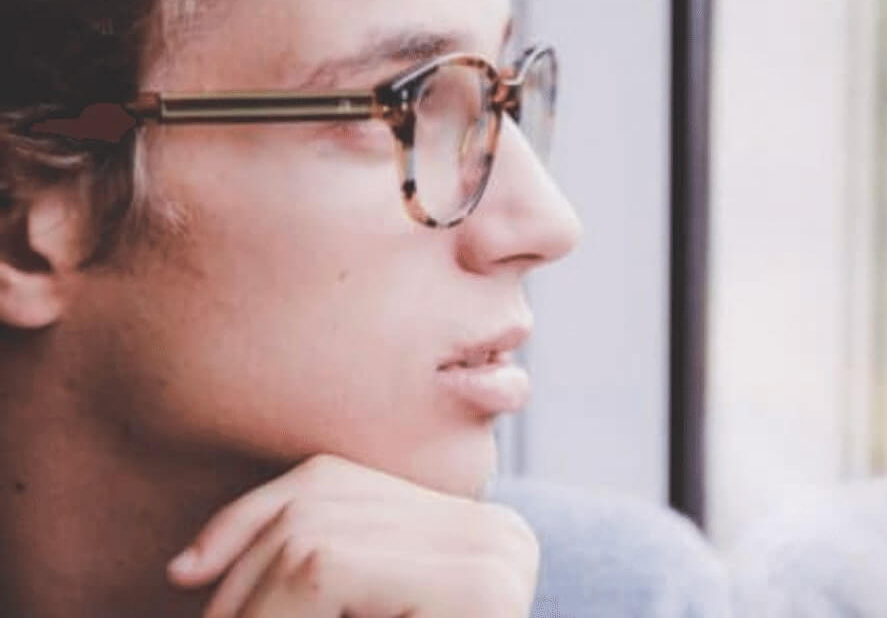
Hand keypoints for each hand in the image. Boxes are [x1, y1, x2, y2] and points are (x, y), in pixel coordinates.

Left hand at [167, 454, 538, 617]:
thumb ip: (303, 582)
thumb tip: (186, 565)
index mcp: (470, 532)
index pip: (330, 482)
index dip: (242, 522)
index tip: (184, 576)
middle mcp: (500, 533)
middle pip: (318, 505)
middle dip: (239, 575)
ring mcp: (497, 558)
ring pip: (310, 540)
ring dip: (252, 607)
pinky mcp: (477, 593)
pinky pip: (324, 568)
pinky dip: (274, 616)